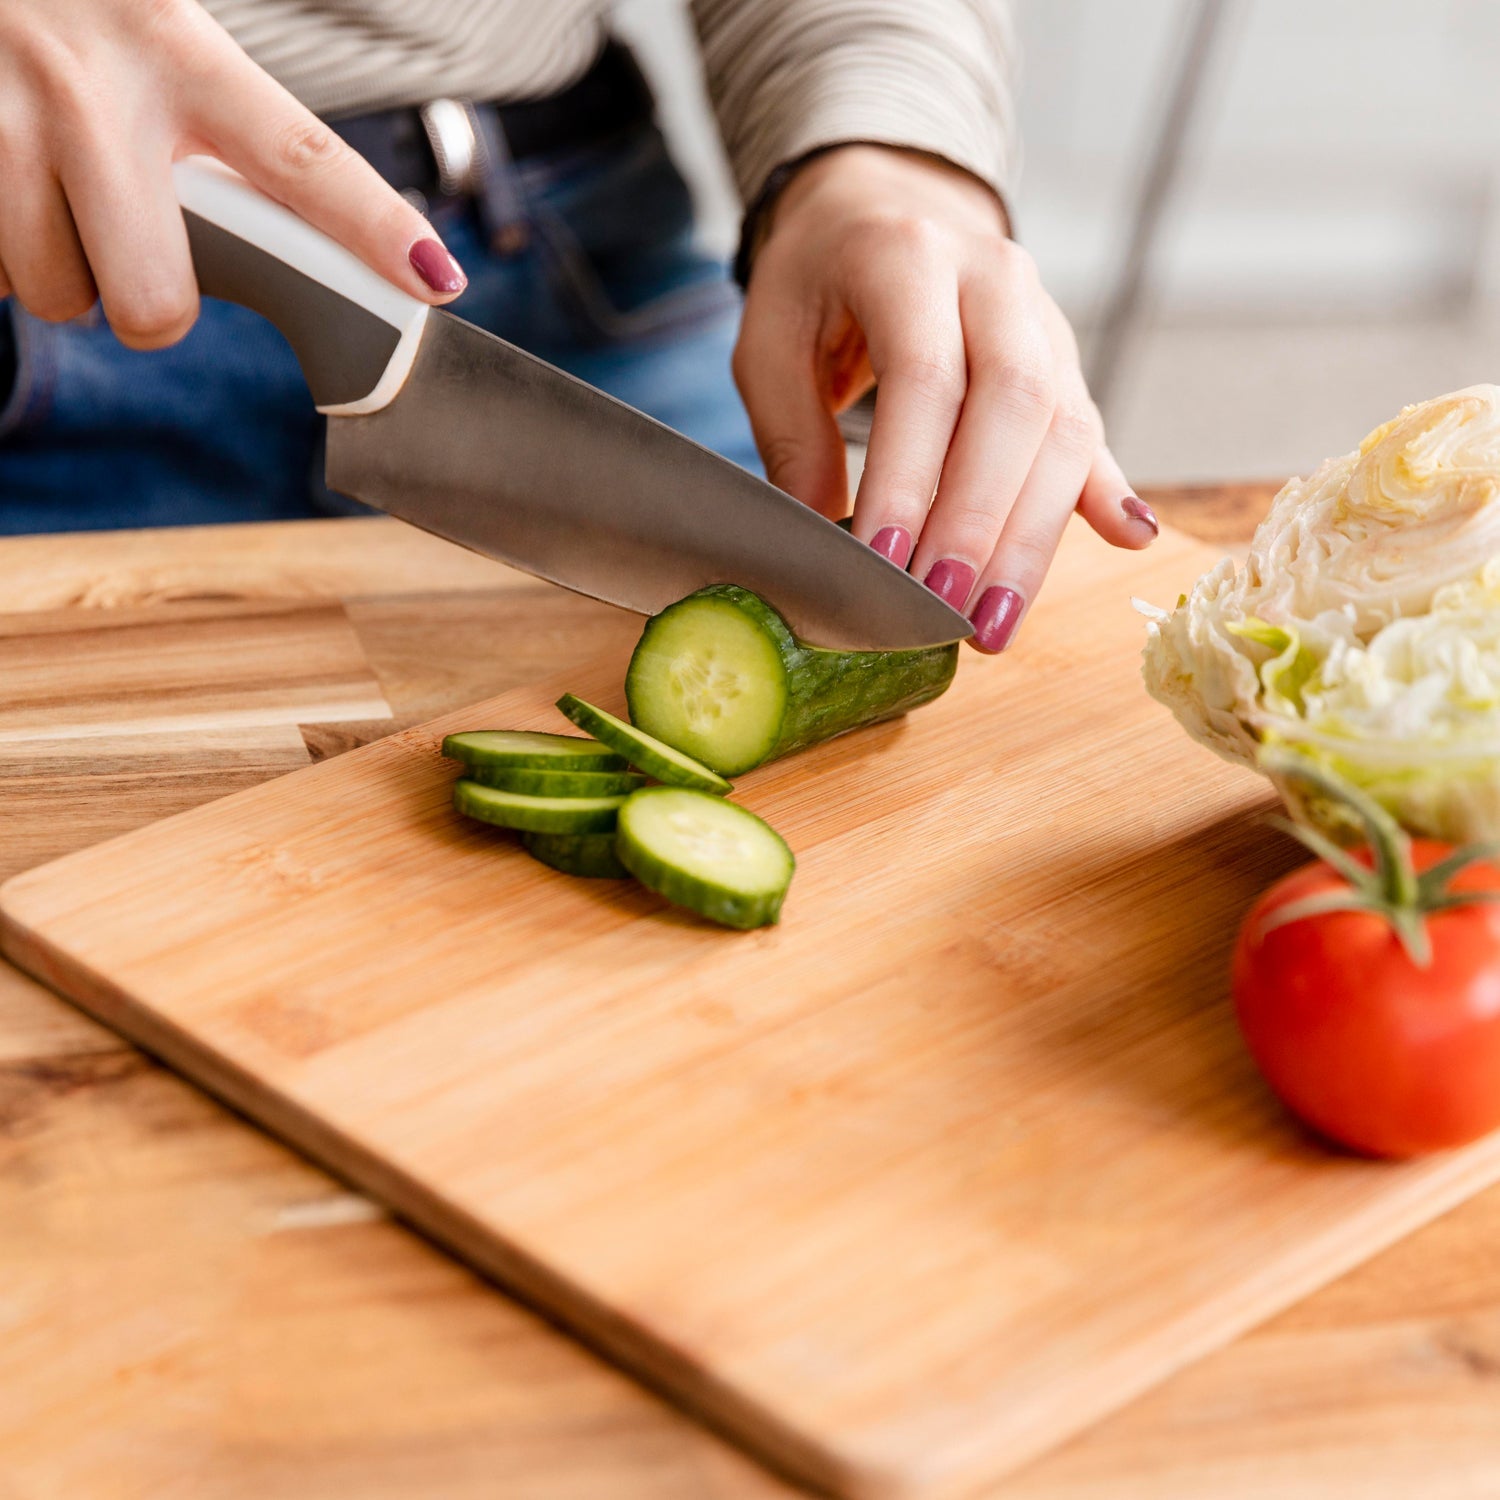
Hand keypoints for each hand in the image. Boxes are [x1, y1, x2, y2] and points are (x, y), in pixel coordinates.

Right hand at [0, 0, 465, 350]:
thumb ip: (224, 130)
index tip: (435, 279)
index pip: (300, 158)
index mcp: (179, 51)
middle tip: (140, 249)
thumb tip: (302, 251)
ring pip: (63, 296)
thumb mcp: (163, 37)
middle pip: (157, 300)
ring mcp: (6, 120)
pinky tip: (11, 184)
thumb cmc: (78, 13)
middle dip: (154, 305)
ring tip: (58, 189)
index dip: (371, 228)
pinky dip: (7, 252)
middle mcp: (95, 88)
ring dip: (67, 270)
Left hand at [733, 145, 1156, 652]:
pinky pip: (1090, 431)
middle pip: (1014, 406)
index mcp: (909, 257)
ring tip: (997, 623)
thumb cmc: (816, 278)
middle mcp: (994, 279)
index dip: (911, 480)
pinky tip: (1127, 539)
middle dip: (982, 523)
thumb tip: (822, 546)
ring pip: (1062, 430)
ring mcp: (1042, 318)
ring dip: (1033, 537)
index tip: (887, 566)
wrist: (885, 199)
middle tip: (948, 611)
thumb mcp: (770, 340)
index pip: (926, 379)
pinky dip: (1104, 492)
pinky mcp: (1063, 360)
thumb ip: (794, 437)